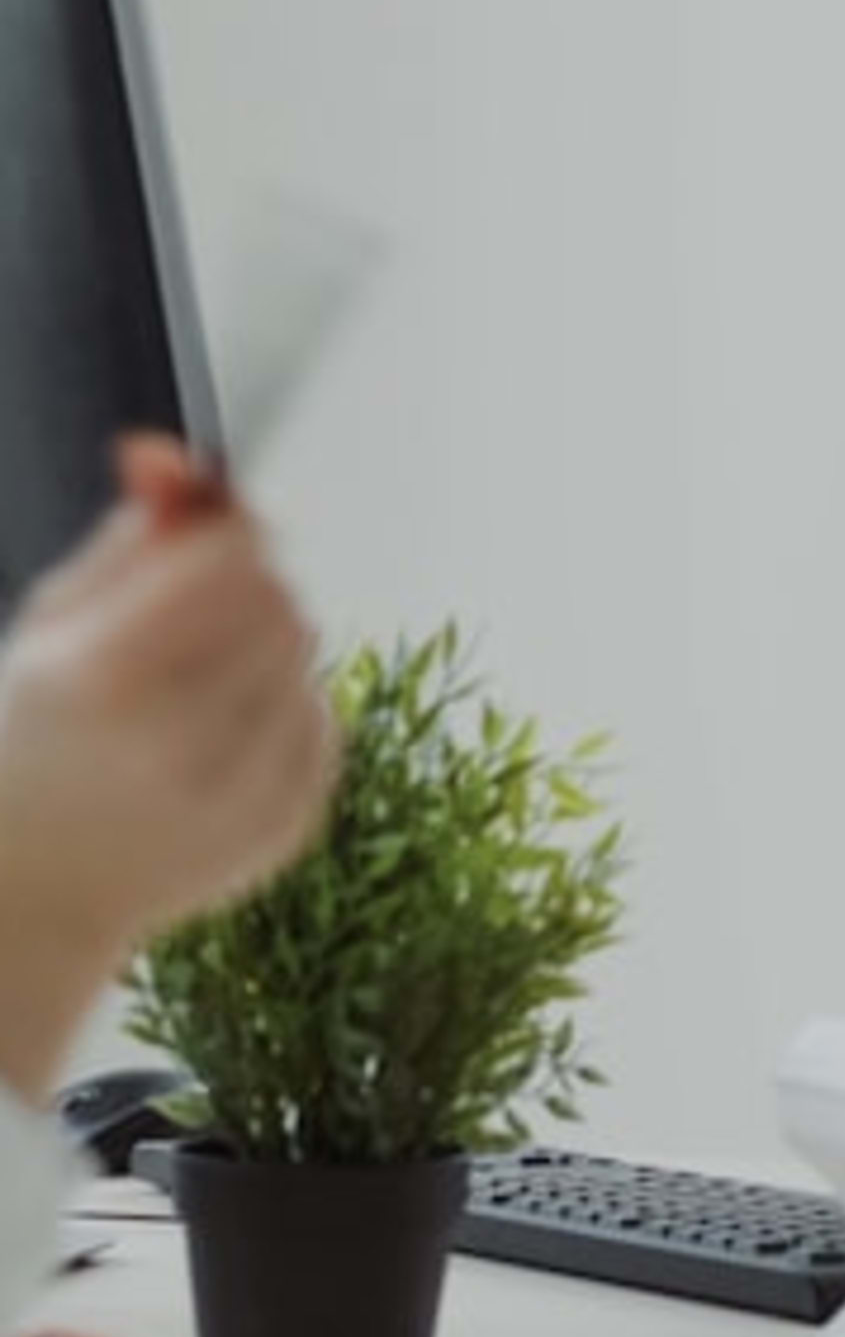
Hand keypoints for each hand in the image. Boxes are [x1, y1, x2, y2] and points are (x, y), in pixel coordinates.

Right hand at [0, 439, 337, 1096]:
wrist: (31, 885)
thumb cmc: (34, 733)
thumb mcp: (53, 626)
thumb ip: (127, 537)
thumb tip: (168, 450)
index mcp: (103, 682)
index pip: (232, 557)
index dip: (225, 534)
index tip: (197, 542)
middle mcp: (177, 743)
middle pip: (280, 602)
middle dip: (244, 593)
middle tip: (180, 628)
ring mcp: (239, 795)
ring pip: (307, 656)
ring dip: (264, 650)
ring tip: (188, 688)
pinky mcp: (284, 826)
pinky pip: (322, 722)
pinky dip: (282, 711)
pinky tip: (213, 741)